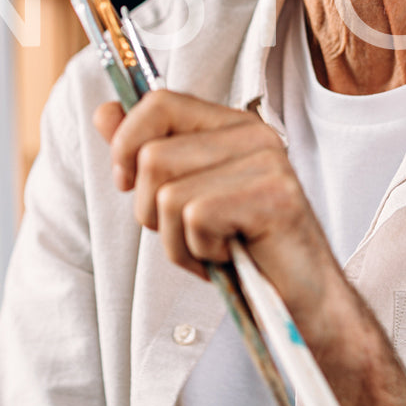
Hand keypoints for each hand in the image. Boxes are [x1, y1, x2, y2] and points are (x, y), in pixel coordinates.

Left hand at [93, 90, 344, 332]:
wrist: (300, 302)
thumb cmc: (242, 252)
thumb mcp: (181, 198)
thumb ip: (144, 151)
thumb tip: (104, 112)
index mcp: (229, 126)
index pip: (159, 103)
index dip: (126, 145)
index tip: (128, 182)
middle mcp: (251, 134)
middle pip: (152, 156)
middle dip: (151, 211)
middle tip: (191, 233)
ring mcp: (267, 161)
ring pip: (168, 192)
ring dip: (177, 239)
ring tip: (213, 247)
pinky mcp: (273, 196)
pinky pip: (195, 218)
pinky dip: (201, 251)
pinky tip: (231, 255)